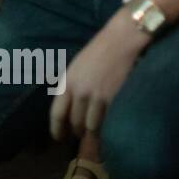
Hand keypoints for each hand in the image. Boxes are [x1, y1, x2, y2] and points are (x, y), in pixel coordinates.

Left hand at [49, 10, 148, 141]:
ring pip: (91, 126)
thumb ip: (72, 87)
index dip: (57, 129)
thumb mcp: (76, 68)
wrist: (121, 41)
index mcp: (67, 82)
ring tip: (94, 134)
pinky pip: (107, 122)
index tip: (58, 137)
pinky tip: (108, 128)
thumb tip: (69, 107)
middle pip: (74, 122)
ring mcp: (97, 97)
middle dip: (77, 132)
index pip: (57, 113)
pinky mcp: (114, 99)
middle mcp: (79, 92)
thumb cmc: (99, 52)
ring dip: (92, 133)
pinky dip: (106, 128)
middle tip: (80, 135)